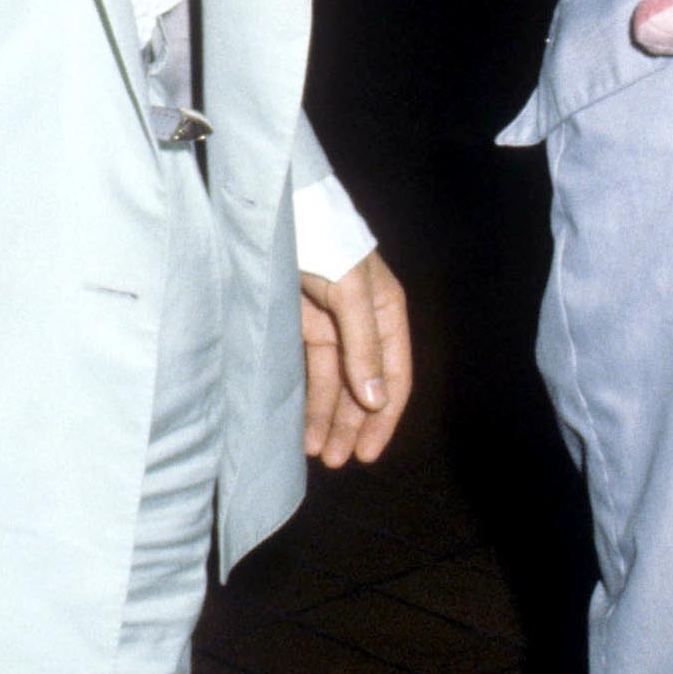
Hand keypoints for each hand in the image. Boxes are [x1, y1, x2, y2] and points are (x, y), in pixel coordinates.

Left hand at [300, 250, 412, 467]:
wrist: (278, 212)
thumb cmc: (324, 242)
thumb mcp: (350, 292)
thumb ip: (363, 346)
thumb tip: (376, 400)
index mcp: (387, 313)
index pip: (394, 376)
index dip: (384, 418)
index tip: (368, 453)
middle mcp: (363, 325)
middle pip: (363, 387)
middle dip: (351, 425)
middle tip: (336, 461)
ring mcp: (331, 326)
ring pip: (334, 384)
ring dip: (328, 419)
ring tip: (317, 454)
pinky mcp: (301, 325)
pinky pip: (309, 372)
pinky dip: (306, 399)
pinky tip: (300, 426)